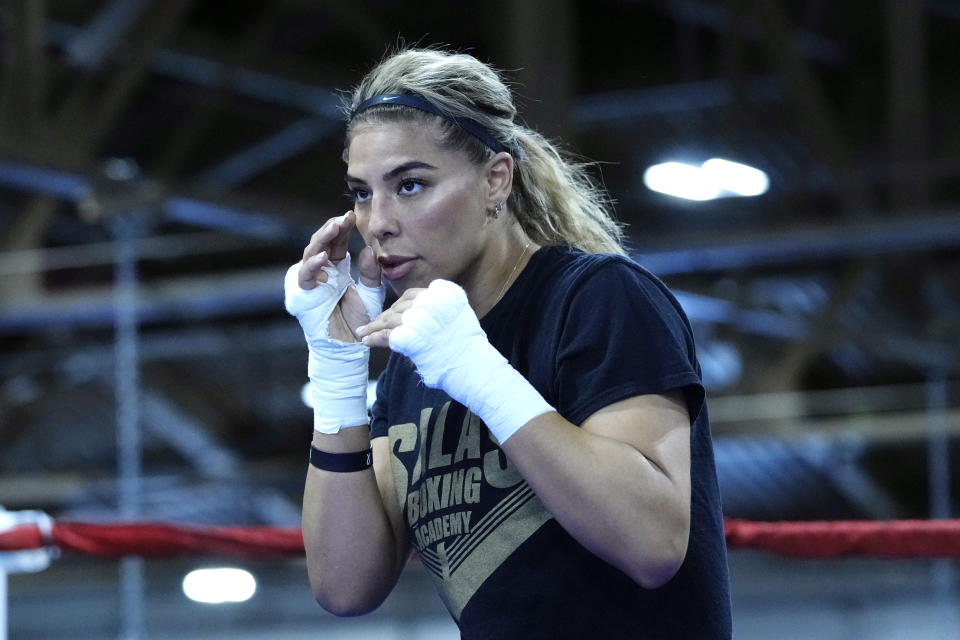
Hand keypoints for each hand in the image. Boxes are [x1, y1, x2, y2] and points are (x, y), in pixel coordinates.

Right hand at [285, 211, 384, 432]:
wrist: (348, 348)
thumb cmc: (358, 322)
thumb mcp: (370, 293)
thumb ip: (371, 273)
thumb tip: (370, 251)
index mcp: (335, 268)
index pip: (336, 243)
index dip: (342, 229)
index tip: (352, 216)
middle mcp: (320, 272)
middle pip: (322, 244)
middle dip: (332, 229)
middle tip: (344, 217)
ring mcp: (309, 283)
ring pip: (310, 254)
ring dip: (321, 240)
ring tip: (334, 227)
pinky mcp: (302, 296)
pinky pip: (304, 277)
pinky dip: (312, 266)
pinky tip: (323, 256)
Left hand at [357, 279, 552, 442]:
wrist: (475, 368)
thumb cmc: (470, 350)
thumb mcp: (461, 317)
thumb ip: (442, 310)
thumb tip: (422, 314)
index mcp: (445, 294)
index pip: (413, 294)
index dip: (400, 305)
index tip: (393, 313)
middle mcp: (431, 301)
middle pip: (400, 306)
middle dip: (386, 316)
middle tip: (374, 324)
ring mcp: (420, 318)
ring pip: (389, 319)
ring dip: (375, 326)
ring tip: (365, 332)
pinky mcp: (410, 337)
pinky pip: (386, 335)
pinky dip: (374, 338)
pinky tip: (367, 341)